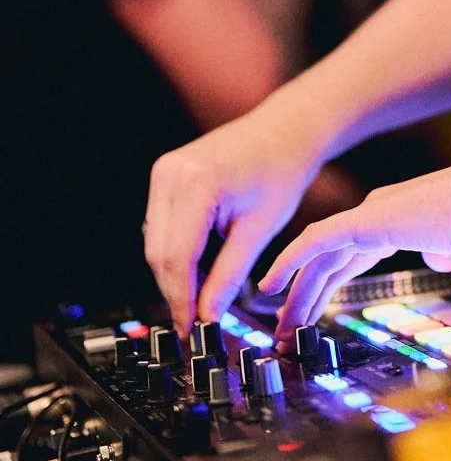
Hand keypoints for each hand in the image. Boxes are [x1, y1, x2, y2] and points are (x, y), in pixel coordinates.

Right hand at [143, 103, 324, 336]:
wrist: (285, 131)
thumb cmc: (281, 171)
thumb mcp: (260, 229)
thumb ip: (230, 275)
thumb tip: (209, 316)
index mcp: (197, 184)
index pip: (177, 258)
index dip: (181, 300)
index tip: (190, 329)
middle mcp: (171, 175)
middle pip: (159, 253)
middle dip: (176, 291)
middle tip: (194, 322)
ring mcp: (163, 172)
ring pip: (155, 242)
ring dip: (174, 273)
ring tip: (199, 300)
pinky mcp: (165, 174)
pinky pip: (160, 225)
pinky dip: (175, 251)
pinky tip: (197, 269)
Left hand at [258, 152, 450, 340]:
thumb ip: (447, 254)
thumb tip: (439, 260)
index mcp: (401, 221)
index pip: (350, 257)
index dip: (327, 287)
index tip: (312, 317)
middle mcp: (380, 213)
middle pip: (327, 260)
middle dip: (303, 298)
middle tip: (285, 333)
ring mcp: (373, 213)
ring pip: (317, 256)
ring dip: (294, 293)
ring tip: (278, 330)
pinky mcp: (370, 219)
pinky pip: (317, 241)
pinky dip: (289, 261)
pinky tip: (269, 285)